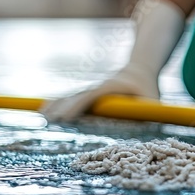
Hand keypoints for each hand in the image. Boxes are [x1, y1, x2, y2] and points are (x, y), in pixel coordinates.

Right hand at [41, 0, 185, 122]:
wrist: (140, 70)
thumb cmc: (147, 88)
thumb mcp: (152, 100)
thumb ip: (149, 112)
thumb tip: (143, 124)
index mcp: (111, 87)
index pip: (91, 97)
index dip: (77, 106)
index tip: (65, 118)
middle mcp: (97, 87)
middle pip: (75, 97)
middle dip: (61, 108)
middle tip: (48, 120)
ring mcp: (90, 90)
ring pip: (69, 97)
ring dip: (54, 106)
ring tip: (41, 116)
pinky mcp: (87, 94)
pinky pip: (69, 99)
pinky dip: (55, 104)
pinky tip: (44, 110)